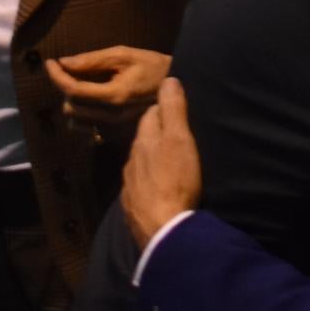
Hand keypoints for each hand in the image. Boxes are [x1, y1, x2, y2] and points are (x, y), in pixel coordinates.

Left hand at [44, 45, 170, 126]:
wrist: (180, 88)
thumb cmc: (153, 67)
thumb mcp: (125, 55)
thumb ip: (94, 60)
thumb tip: (64, 62)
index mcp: (114, 95)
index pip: (74, 90)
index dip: (57, 76)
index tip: (50, 62)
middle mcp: (111, 116)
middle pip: (71, 108)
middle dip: (65, 88)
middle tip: (71, 71)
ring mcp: (114, 128)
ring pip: (76, 122)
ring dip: (73, 104)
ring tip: (83, 87)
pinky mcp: (116, 134)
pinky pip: (88, 129)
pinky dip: (84, 116)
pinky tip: (93, 102)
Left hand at [119, 79, 201, 242]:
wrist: (163, 231)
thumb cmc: (176, 180)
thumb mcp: (180, 140)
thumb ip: (173, 110)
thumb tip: (168, 79)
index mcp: (144, 141)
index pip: (150, 115)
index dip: (162, 109)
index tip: (175, 109)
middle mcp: (131, 161)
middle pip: (143, 139)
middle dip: (155, 133)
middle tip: (174, 134)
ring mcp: (129, 186)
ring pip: (139, 163)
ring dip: (150, 159)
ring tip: (167, 161)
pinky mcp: (132, 207)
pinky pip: (139, 187)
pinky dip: (148, 182)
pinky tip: (157, 188)